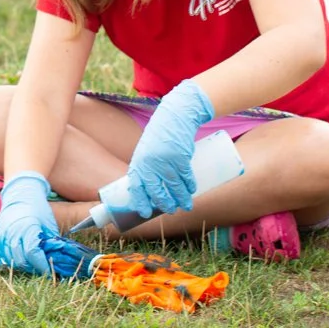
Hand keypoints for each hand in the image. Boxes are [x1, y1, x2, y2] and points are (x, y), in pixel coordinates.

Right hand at [0, 172, 55, 276]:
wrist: (20, 192)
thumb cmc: (38, 207)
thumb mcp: (48, 224)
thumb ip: (50, 242)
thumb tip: (54, 259)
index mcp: (27, 228)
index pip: (33, 254)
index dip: (42, 265)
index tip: (50, 271)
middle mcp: (13, 232)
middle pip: (20, 259)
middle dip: (32, 267)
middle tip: (41, 268)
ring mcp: (4, 233)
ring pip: (9, 258)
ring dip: (21, 264)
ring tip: (31, 264)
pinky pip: (2, 252)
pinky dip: (10, 258)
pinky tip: (19, 259)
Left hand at [122, 79, 214, 218]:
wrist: (174, 116)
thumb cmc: (159, 136)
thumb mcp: (146, 150)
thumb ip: (146, 167)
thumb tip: (148, 190)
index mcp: (139, 161)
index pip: (136, 186)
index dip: (140, 201)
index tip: (145, 213)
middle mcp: (150, 163)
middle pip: (157, 191)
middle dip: (165, 204)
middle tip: (171, 210)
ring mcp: (166, 160)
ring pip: (174, 187)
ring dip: (181, 199)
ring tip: (185, 205)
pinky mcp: (181, 157)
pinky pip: (186, 177)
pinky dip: (190, 186)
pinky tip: (192, 191)